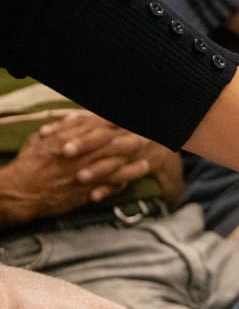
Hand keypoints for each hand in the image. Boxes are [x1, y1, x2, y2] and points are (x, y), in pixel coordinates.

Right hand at [0, 114, 158, 220]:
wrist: (20, 192)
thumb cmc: (27, 164)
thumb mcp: (40, 140)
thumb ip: (60, 128)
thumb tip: (74, 116)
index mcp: (68, 139)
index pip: (98, 126)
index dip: (114, 123)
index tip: (126, 121)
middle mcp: (79, 154)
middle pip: (112, 143)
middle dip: (131, 139)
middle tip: (146, 138)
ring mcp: (84, 173)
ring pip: (116, 165)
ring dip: (133, 163)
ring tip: (146, 162)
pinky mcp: (86, 191)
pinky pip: (110, 185)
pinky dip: (123, 182)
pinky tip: (132, 180)